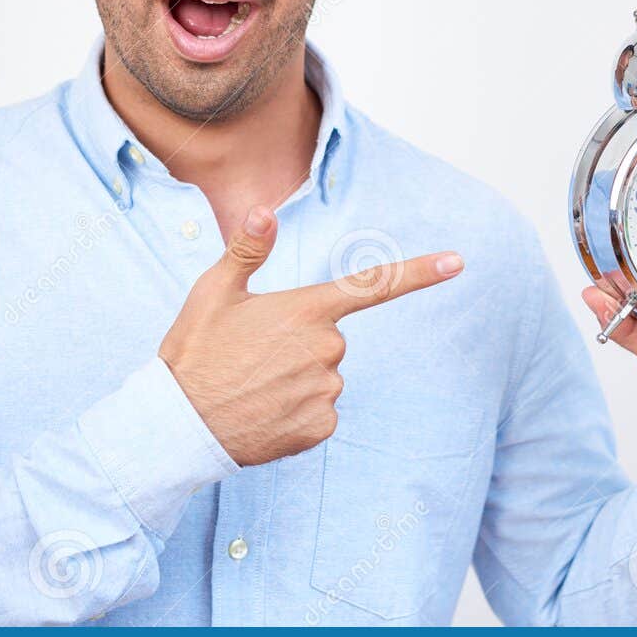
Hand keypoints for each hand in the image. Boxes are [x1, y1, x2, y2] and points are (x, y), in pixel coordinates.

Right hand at [158, 206, 463, 465]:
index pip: (373, 285)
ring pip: (324, 375)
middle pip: (331, 339)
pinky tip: (263, 411)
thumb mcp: (214, 292)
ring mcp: (326, 391)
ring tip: (253, 385)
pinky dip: (296, 411)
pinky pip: (320, 411)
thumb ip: (249, 250)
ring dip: (297, 378)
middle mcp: (326, 350)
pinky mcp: (320, 427)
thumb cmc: (194, 352)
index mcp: (307, 310)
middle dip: (300, 343)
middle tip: (254, 354)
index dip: (420, 272)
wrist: (177, 426)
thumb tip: (264, 209)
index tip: (458, 262)